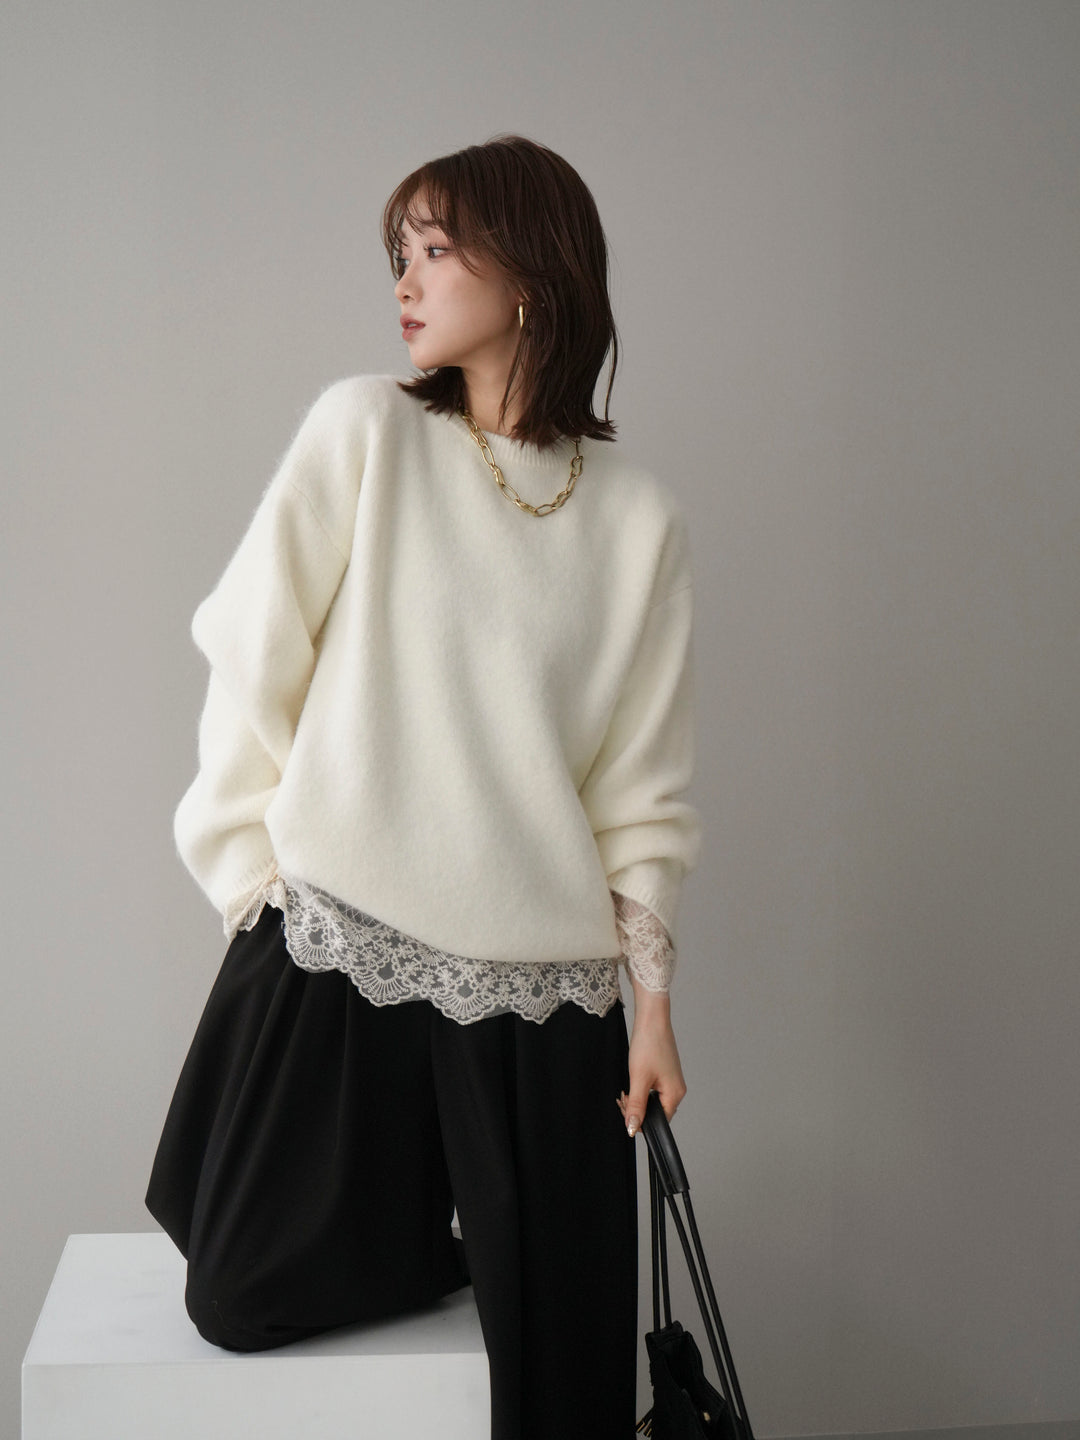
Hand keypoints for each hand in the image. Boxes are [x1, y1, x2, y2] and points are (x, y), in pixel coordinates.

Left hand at [616, 980, 685, 1137]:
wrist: (652, 1019)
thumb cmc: (648, 1045)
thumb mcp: (638, 1079)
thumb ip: (636, 1106)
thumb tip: (632, 1129)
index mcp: (675, 1094)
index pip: (659, 1121)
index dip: (640, 1120)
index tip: (625, 1108)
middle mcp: (677, 1090)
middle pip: (656, 1112)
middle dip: (636, 1108)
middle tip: (622, 1097)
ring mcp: (672, 1080)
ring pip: (653, 1101)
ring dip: (637, 1098)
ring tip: (627, 1087)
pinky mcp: (667, 1073)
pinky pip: (654, 1090)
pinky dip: (642, 1089)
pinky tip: (634, 1080)